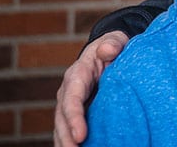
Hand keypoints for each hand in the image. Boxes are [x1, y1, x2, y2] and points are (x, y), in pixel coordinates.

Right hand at [53, 31, 129, 146]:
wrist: (107, 51)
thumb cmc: (113, 47)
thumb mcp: (115, 40)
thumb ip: (112, 43)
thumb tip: (108, 50)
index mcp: (77, 74)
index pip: (72, 98)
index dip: (75, 117)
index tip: (81, 135)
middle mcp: (68, 92)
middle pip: (62, 118)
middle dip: (67, 138)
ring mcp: (68, 104)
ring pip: (61, 128)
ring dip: (65, 143)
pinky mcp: (73, 114)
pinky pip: (67, 131)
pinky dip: (68, 142)